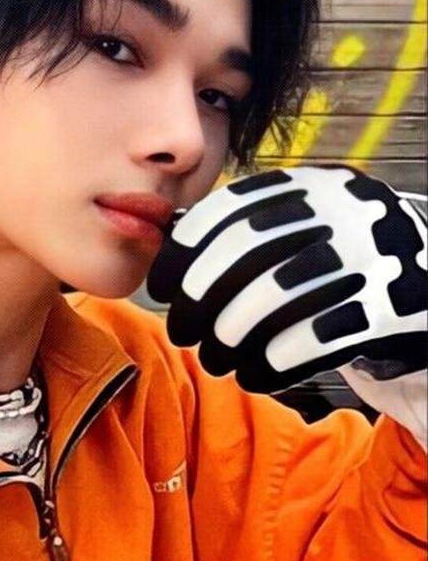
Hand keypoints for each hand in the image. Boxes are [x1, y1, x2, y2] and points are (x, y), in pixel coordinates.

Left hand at [146, 165, 426, 393]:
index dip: (188, 248)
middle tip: (181, 329)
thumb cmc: (343, 269)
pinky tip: (255, 375)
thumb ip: (250, 231)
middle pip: (251, 250)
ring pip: (281, 294)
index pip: (235, 208)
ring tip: (214, 359)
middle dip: (203, 295)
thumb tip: (165, 239)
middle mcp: (348, 210)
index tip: (160, 285)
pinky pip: (319, 337)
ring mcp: (376, 256)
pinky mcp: (395, 308)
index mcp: (316, 185)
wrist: (426, 296)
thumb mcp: (305, 232)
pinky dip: (276, 360)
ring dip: (233, 334)